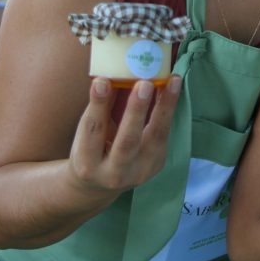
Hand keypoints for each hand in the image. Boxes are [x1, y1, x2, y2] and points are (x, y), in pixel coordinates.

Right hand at [67, 76, 181, 195]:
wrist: (102, 184)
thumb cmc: (92, 150)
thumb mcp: (86, 134)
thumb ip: (99, 111)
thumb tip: (111, 76)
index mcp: (88, 164)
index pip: (94, 132)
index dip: (98, 106)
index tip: (102, 81)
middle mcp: (114, 174)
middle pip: (127, 141)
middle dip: (137, 111)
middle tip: (144, 83)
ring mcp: (140, 172)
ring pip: (155, 137)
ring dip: (165, 106)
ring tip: (172, 81)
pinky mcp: (157, 164)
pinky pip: (164, 134)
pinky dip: (168, 110)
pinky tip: (173, 88)